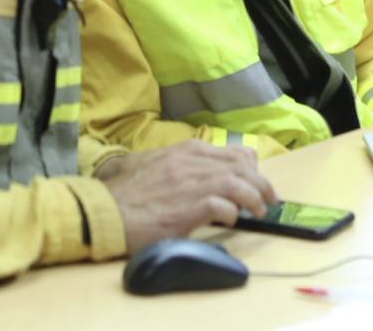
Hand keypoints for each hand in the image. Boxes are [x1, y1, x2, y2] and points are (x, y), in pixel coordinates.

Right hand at [97, 140, 277, 251]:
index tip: (253, 180)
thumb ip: (173, 162)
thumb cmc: (125, 193)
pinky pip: (226, 207)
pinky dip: (234, 214)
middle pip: (243, 166)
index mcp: (185, 150)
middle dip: (261, 183)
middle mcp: (193, 162)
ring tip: (258, 211)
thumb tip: (190, 171)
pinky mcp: (191, 208)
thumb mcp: (149, 164)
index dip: (249, 168)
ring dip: (254, 199)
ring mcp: (193, 184)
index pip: (232, 152)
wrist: (105, 212)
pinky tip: (231, 221)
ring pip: (240, 184)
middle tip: (268, 199)